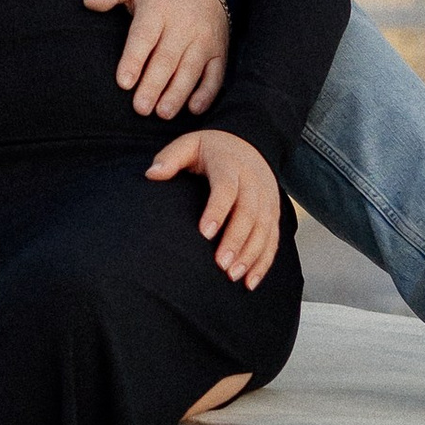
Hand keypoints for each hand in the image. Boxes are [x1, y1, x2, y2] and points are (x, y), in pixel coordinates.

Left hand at [86, 0, 228, 116]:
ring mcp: (204, 39)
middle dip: (154, 85)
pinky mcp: (218, 51)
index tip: (123, 82)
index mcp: (158, 8)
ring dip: (177, 93)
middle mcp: (183, 25)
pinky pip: (215, 74)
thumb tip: (88, 2)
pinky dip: (207, 93)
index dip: (134, 60)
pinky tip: (194, 109)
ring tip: (162, 113)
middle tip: (140, 108)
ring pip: (190, 69)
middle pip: (167, 58)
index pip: (144, 36)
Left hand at [146, 128, 281, 285]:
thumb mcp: (190, 144)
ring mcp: (267, 199)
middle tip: (221, 265)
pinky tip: (250, 282)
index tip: (204, 233)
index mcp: (229, 165)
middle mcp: (253, 183)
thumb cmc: (210, 149)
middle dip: (236, 240)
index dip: (217, 210)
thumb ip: (171, 158)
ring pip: (264, 229)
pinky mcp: (273, 213)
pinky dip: (263, 261)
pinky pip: (272, 239)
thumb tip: (151, 174)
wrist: (249, 142)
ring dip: (251, 254)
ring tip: (233, 276)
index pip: (226, 189)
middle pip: (249, 213)